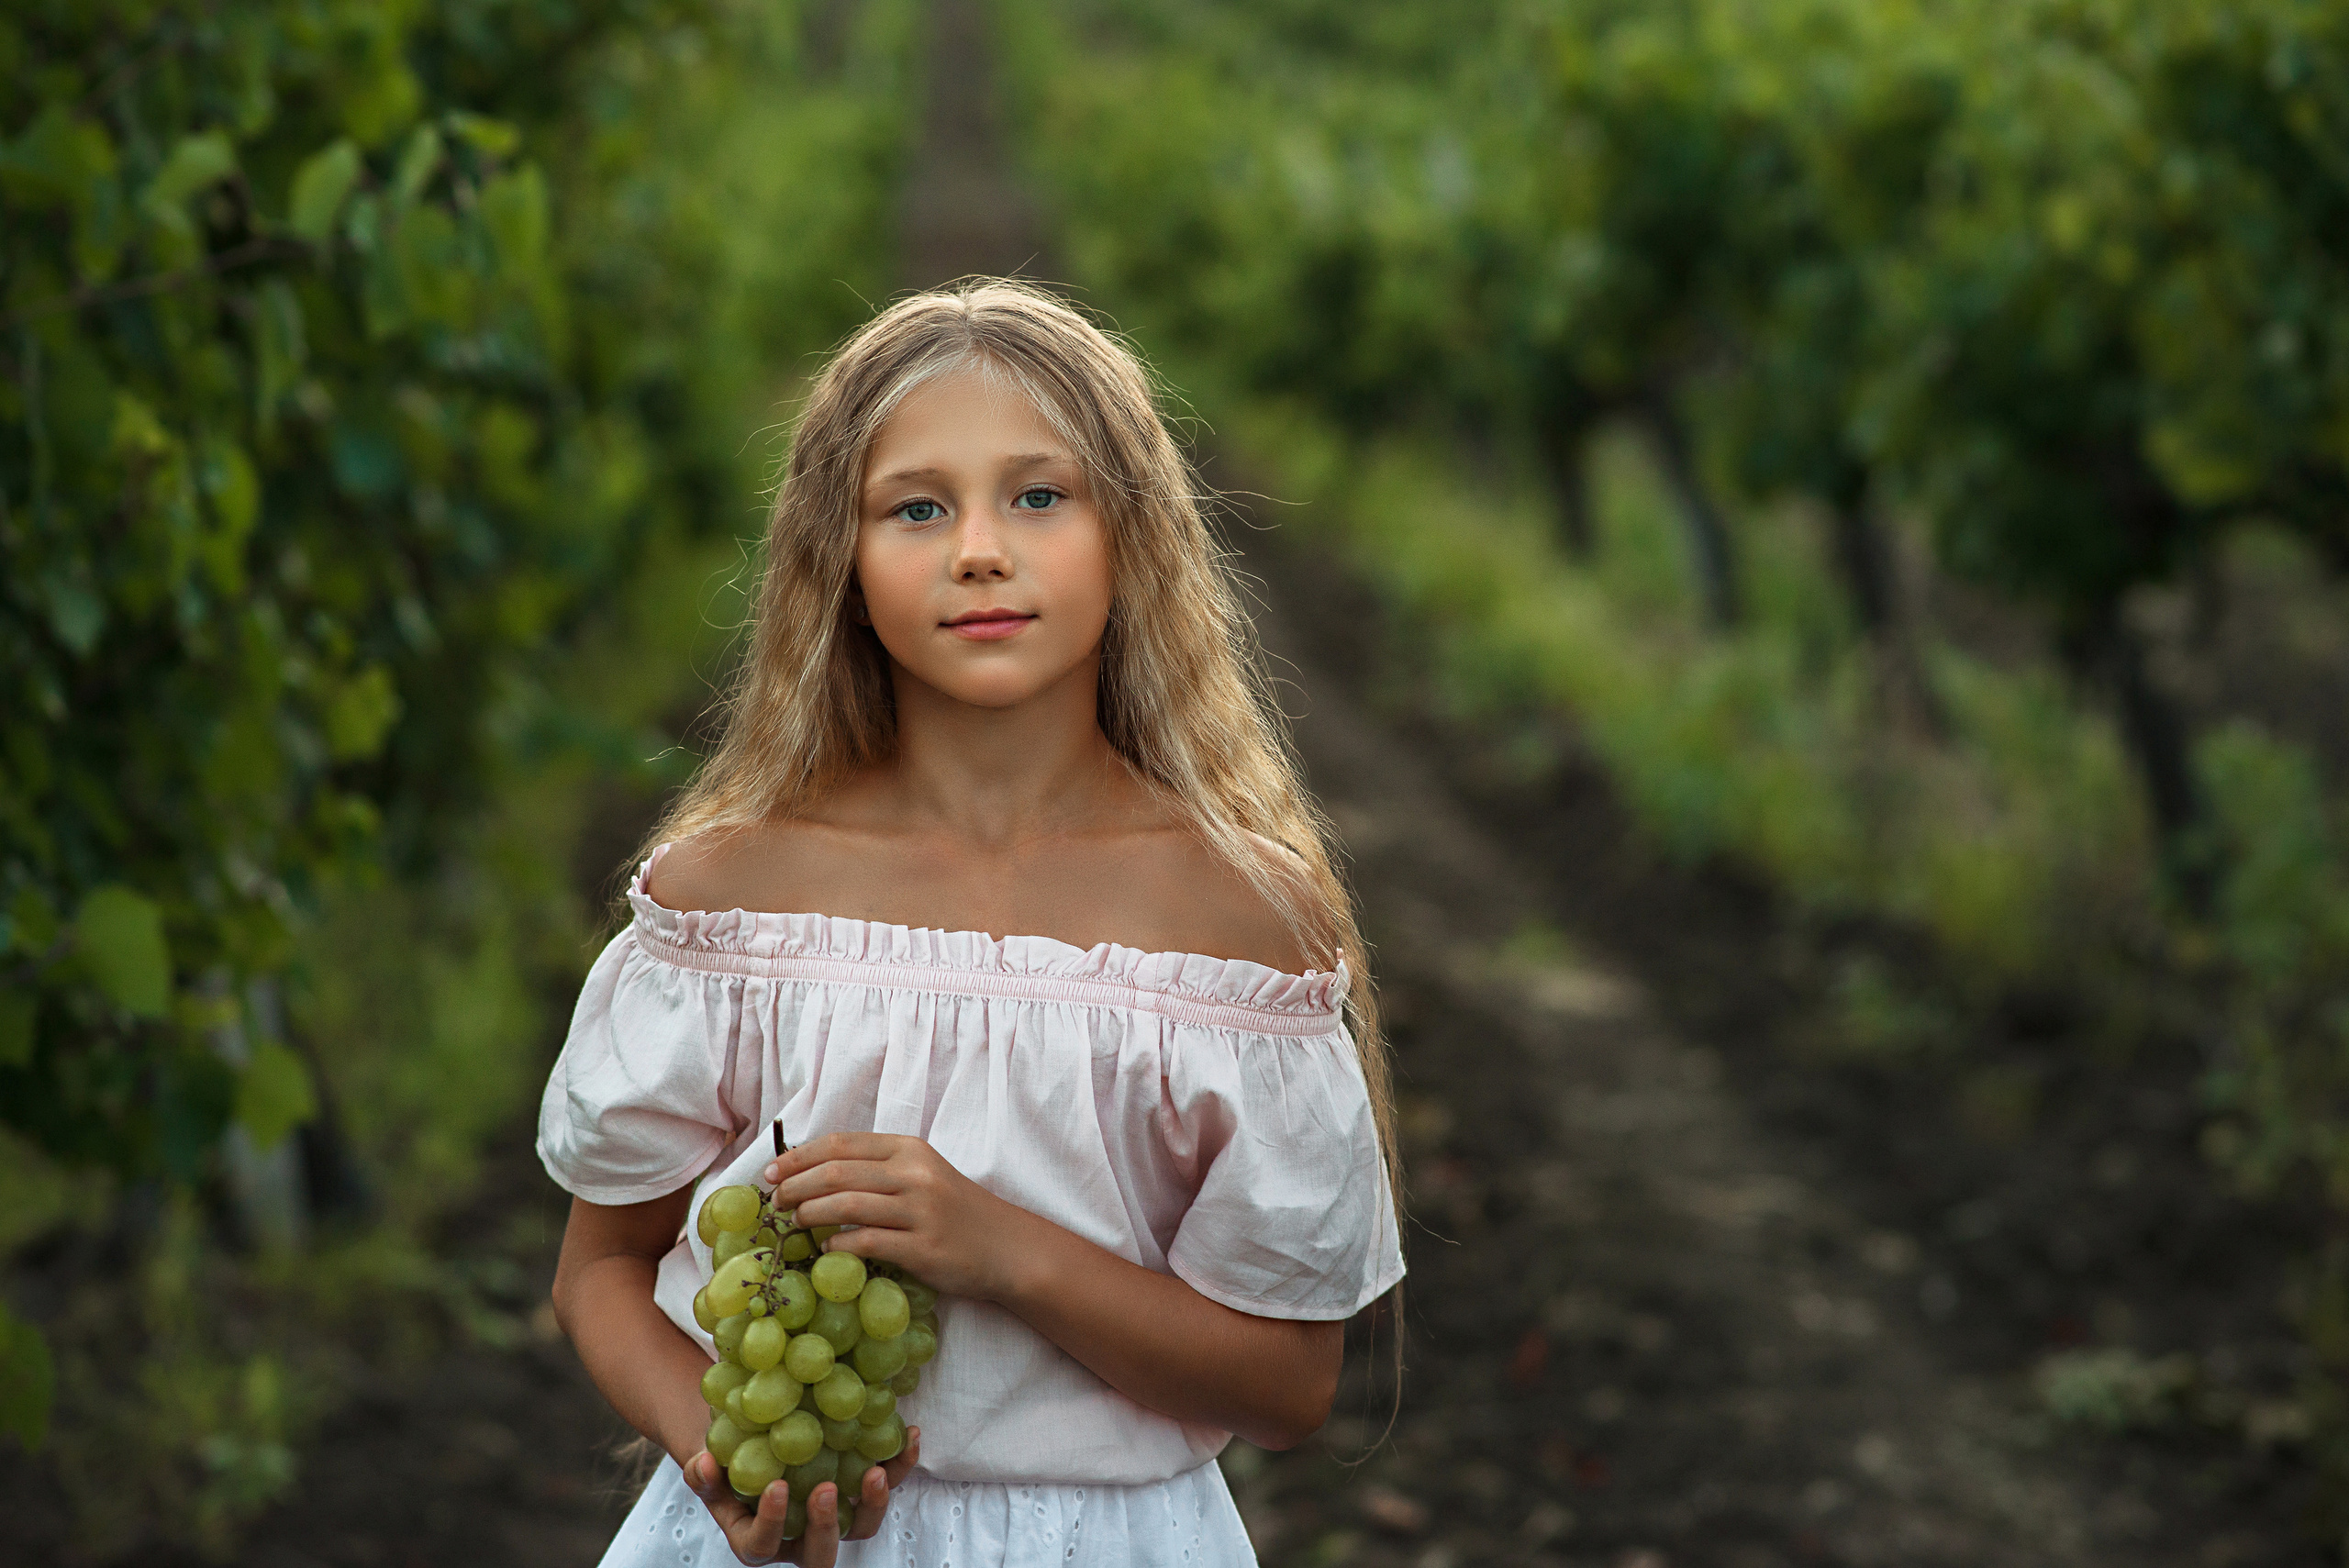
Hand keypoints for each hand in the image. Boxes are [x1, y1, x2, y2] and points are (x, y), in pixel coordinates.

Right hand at [680, 1426, 921, 1565]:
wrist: (756, 1443)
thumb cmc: (729, 1459)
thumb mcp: (710, 1465)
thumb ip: (704, 1472)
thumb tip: (704, 1463)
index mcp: (758, 1538)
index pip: (763, 1544)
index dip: (771, 1522)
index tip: (777, 1487)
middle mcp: (800, 1538)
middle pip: (820, 1554)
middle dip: (826, 1527)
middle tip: (827, 1489)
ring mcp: (834, 1518)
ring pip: (861, 1528)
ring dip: (873, 1504)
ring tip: (876, 1472)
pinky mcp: (860, 1492)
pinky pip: (884, 1486)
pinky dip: (899, 1465)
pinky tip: (908, 1434)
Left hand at [766, 1133, 1030, 1300]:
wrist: (1005, 1246)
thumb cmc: (955, 1210)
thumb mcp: (921, 1174)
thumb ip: (877, 1170)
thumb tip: (811, 1174)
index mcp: (908, 1149)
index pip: (841, 1144)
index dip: (798, 1157)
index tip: (770, 1172)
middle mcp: (914, 1174)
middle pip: (837, 1172)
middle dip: (795, 1185)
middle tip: (775, 1200)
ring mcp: (920, 1211)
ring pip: (847, 1205)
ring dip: (810, 1214)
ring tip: (793, 1221)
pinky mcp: (923, 1248)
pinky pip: (867, 1243)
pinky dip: (838, 1245)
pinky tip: (825, 1248)